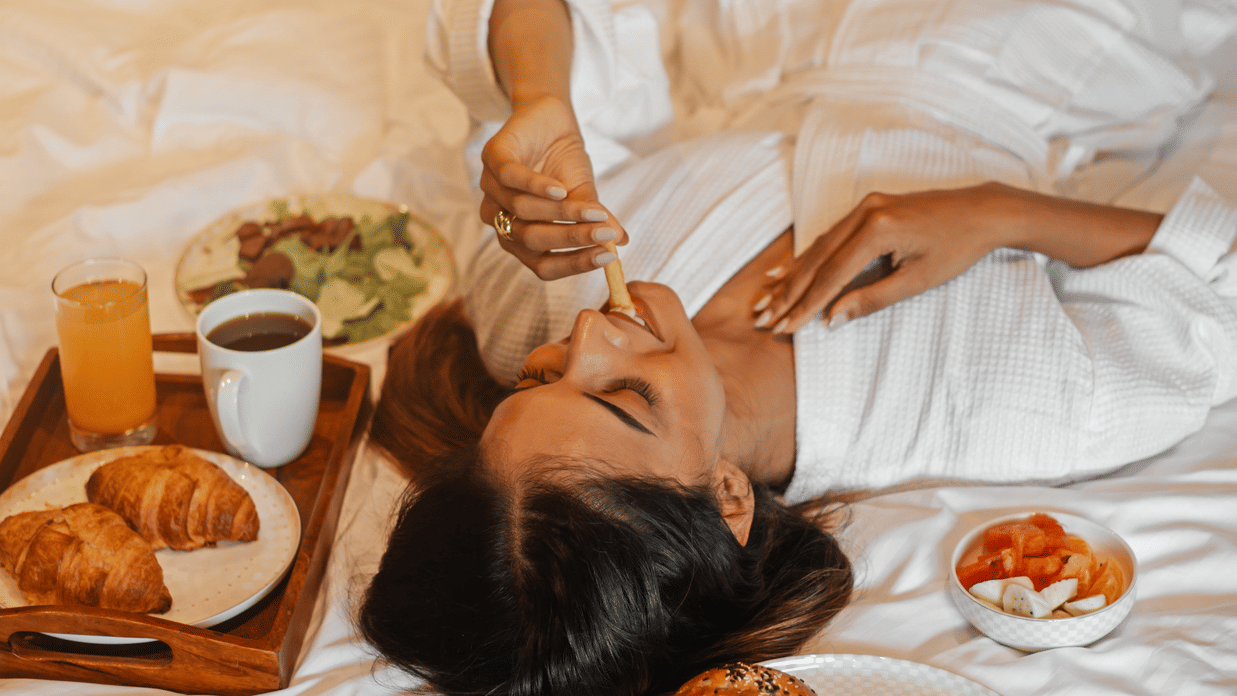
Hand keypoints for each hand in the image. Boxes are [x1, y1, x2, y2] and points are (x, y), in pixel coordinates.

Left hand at [478, 95, 628, 279]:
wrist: (552, 118)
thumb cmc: (564, 162)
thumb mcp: (584, 193)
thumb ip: (595, 219)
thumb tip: (621, 242)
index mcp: (521, 238)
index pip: (543, 265)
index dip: (575, 264)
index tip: (607, 256)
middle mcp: (501, 219)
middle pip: (533, 240)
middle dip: (573, 239)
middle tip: (604, 233)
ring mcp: (491, 189)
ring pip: (523, 210)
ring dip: (562, 211)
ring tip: (592, 209)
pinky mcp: (491, 158)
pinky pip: (510, 179)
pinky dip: (537, 187)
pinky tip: (560, 190)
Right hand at [755, 183, 1021, 332]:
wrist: (983, 211)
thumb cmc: (957, 249)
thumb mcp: (917, 281)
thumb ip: (871, 300)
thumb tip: (831, 320)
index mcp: (878, 230)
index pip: (831, 275)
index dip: (805, 305)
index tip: (786, 327)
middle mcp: (864, 212)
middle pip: (816, 260)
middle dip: (789, 293)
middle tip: (765, 318)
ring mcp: (864, 206)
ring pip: (818, 247)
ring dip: (793, 276)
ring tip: (768, 300)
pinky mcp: (868, 207)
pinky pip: (830, 236)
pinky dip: (809, 257)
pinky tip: (789, 271)